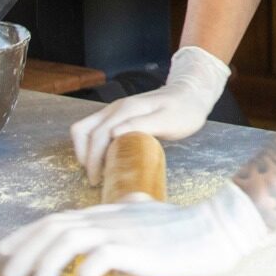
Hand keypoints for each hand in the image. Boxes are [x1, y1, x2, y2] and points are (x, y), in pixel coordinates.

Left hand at [0, 181, 267, 275]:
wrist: (215, 229)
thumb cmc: (184, 226)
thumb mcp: (149, 212)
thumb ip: (132, 207)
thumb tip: (124, 204)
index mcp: (108, 212)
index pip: (58, 218)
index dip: (28, 233)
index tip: (6, 249)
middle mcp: (108, 218)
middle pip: (55, 228)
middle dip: (26, 251)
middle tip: (9, 275)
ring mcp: (120, 231)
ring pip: (68, 240)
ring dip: (46, 263)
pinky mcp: (135, 248)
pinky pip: (98, 259)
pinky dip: (83, 275)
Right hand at [71, 46, 229, 184]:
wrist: (191, 95)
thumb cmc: (183, 111)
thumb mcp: (167, 120)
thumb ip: (142, 125)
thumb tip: (113, 134)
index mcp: (126, 109)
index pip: (98, 134)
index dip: (93, 158)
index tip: (98, 179)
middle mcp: (115, 108)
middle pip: (85, 130)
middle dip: (86, 157)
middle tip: (96, 180)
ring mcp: (114, 110)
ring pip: (85, 127)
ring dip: (85, 149)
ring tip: (96, 170)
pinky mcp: (116, 115)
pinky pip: (94, 129)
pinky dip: (91, 145)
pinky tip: (103, 159)